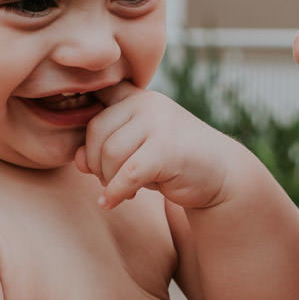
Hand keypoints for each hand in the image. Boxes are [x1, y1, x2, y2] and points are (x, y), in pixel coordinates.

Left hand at [75, 82, 243, 208]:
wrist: (221, 174)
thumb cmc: (172, 161)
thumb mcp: (135, 149)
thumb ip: (105, 147)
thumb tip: (77, 160)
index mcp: (136, 96)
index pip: (95, 98)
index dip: (81, 118)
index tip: (87, 146)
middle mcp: (147, 103)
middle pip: (96, 130)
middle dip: (95, 162)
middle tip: (109, 181)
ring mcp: (159, 123)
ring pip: (110, 154)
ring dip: (108, 180)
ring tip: (122, 191)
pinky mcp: (167, 149)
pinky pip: (126, 174)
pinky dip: (116, 192)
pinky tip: (113, 202)